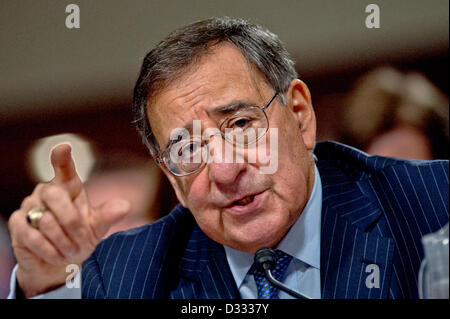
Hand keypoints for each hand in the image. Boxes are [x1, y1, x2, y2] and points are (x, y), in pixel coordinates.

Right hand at [8, 144, 130, 297]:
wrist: (58, 262)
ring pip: (46, 220)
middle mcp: (47, 191)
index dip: (62, 157)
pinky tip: (56, 255)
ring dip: (62, 241)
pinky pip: (32, 236)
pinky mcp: (17, 224)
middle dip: (72, 221)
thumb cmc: (78, 238)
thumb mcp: (97, 227)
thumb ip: (108, 215)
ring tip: (69, 249)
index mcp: (69, 187)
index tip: (64, 147)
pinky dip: (48, 250)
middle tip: (81, 239)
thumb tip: (125, 206)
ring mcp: (29, 205)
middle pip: (55, 195)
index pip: (64, 168)